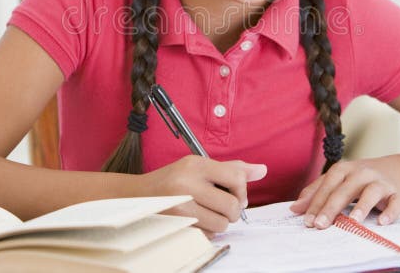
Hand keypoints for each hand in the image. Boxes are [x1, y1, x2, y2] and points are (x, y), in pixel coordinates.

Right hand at [139, 155, 266, 233]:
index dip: (242, 191)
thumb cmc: (172, 180)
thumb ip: (231, 169)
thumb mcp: (198, 167)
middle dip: (232, 211)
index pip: (236, 177)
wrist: (137, 196)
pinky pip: (208, 235)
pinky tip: (195, 220)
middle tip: (221, 208)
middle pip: (232, 206)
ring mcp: (180, 207)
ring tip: (206, 213)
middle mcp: (186, 184)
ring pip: (222, 224)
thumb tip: (262, 170)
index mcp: (195, 165)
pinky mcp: (176, 226)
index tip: (236, 195)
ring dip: (219, 222)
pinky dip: (206, 231)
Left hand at [288, 158, 399, 228]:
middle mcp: (362, 173)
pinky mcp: (397, 193)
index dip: (316, 203)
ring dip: (362, 206)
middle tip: (320, 224)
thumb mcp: (338, 180)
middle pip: (345, 190)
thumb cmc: (360, 178)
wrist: (398, 171)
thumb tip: (294, 209)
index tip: (307, 220)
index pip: (327, 186)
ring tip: (353, 221)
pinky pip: (395, 203)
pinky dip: (390, 212)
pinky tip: (383, 222)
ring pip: (371, 193)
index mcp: (344, 169)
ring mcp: (381, 182)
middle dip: (331, 207)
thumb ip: (316, 192)